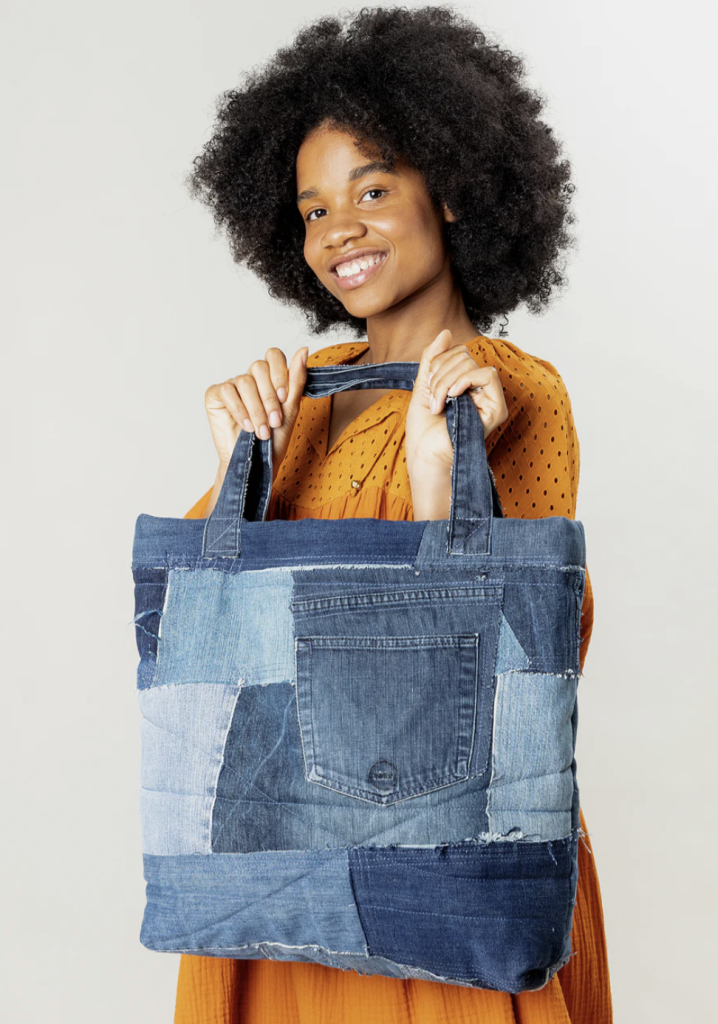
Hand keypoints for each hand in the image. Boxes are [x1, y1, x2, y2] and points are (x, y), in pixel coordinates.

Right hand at [204, 346, 308, 480]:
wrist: (256, 463)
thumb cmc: (274, 439)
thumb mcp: (291, 410)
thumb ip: (296, 380)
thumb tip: (304, 350)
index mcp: (269, 378)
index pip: (273, 355)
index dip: (279, 373)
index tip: (284, 397)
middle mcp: (250, 379)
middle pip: (258, 367)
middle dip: (269, 397)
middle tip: (274, 421)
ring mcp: (232, 386)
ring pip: (244, 381)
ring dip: (256, 409)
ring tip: (261, 431)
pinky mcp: (215, 395)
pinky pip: (227, 391)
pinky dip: (239, 410)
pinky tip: (245, 426)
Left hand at [404, 329, 507, 477]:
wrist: (425, 456)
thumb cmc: (424, 430)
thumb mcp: (423, 385)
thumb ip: (434, 358)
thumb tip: (446, 332)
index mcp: (464, 385)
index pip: (457, 352)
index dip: (438, 363)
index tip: (428, 388)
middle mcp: (479, 391)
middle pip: (463, 356)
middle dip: (439, 374)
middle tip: (433, 400)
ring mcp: (489, 400)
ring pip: (471, 364)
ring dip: (445, 382)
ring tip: (439, 405)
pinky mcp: (496, 410)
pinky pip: (488, 375)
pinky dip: (465, 381)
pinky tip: (453, 398)